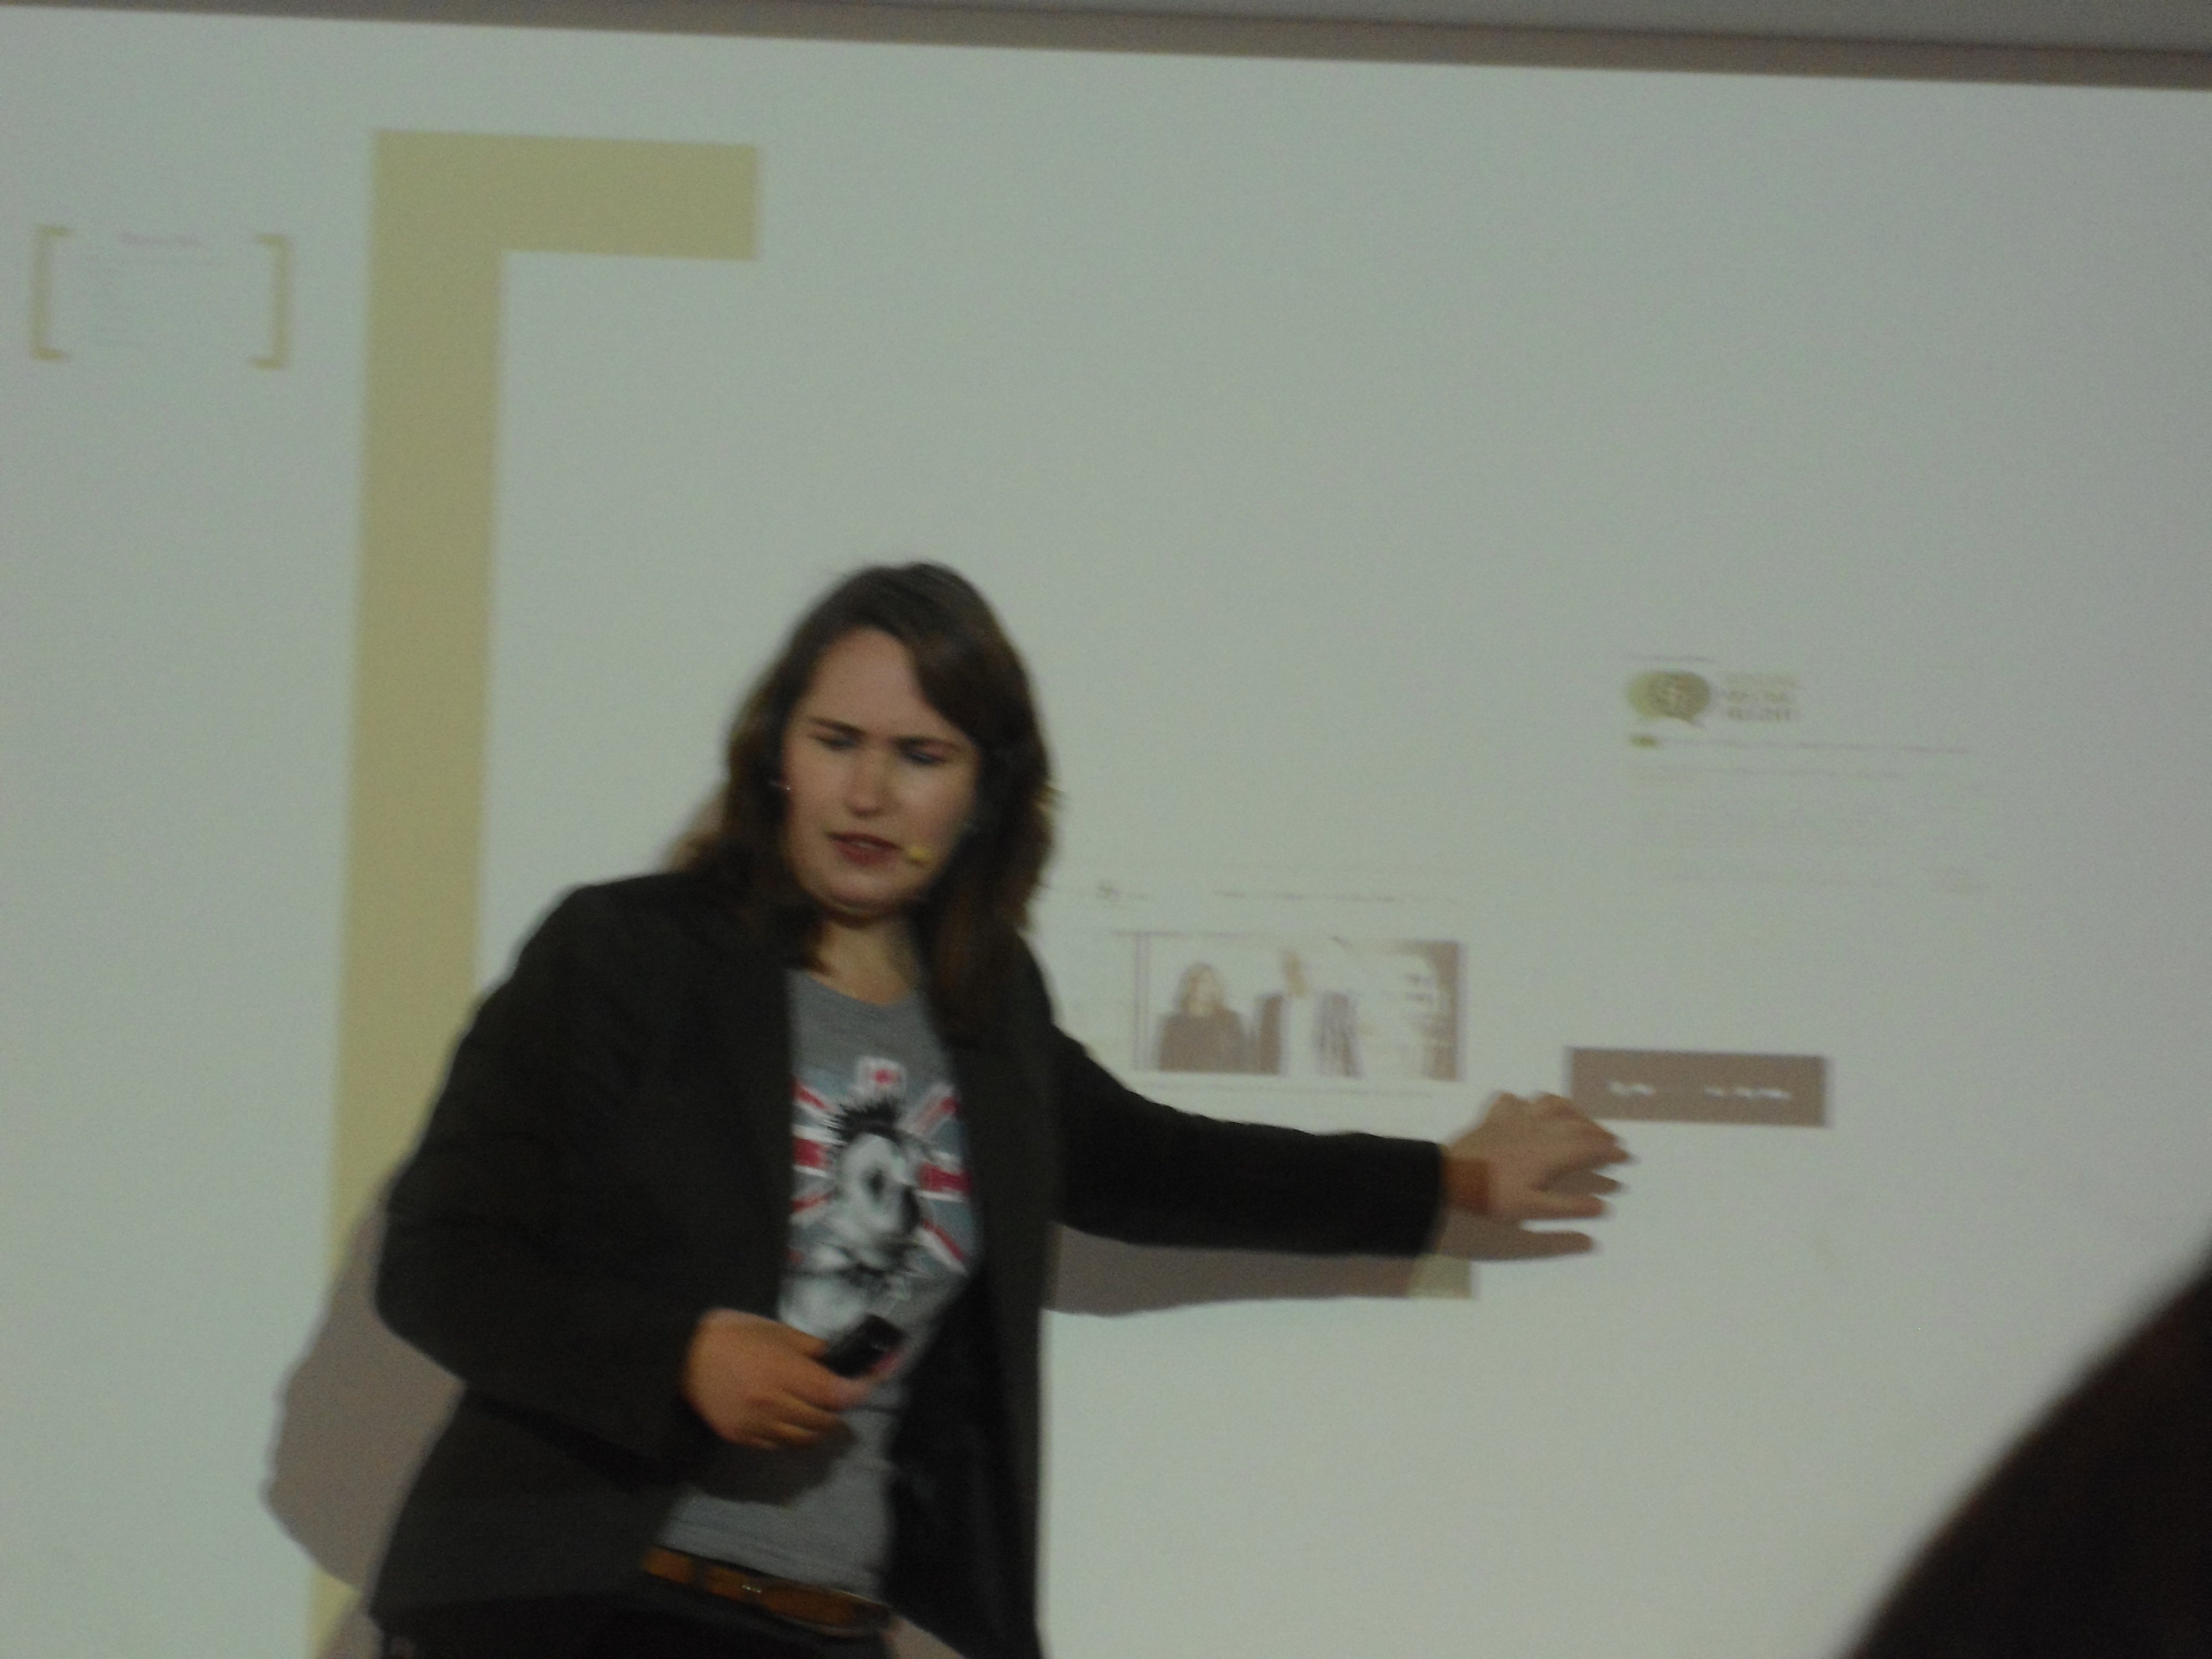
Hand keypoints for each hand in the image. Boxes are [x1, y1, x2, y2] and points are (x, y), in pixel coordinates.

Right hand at [681, 1309, 871, 1447]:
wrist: (680, 1357)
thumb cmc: (730, 1334)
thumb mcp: (773, 1329)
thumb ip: (807, 1347)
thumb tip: (831, 1361)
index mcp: (783, 1372)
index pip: (836, 1393)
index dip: (860, 1389)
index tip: (869, 1382)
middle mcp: (773, 1405)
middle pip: (823, 1421)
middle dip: (839, 1409)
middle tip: (840, 1395)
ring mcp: (756, 1425)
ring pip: (803, 1439)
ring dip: (818, 1427)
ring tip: (818, 1412)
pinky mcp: (740, 1437)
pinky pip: (778, 1445)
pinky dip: (793, 1436)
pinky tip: (791, 1421)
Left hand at [1443, 1093, 1627, 1231]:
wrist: (1449, 1178)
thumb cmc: (1491, 1197)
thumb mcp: (1532, 1209)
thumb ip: (1568, 1207)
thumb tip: (1603, 1207)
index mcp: (1550, 1152)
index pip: (1588, 1146)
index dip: (1610, 1150)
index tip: (1626, 1156)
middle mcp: (1537, 1128)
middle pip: (1575, 1123)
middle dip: (1598, 1131)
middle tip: (1612, 1142)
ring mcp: (1514, 1119)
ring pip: (1549, 1103)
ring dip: (1570, 1109)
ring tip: (1579, 1119)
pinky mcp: (1493, 1117)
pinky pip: (1512, 1099)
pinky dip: (1525, 1102)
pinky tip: (1527, 1110)